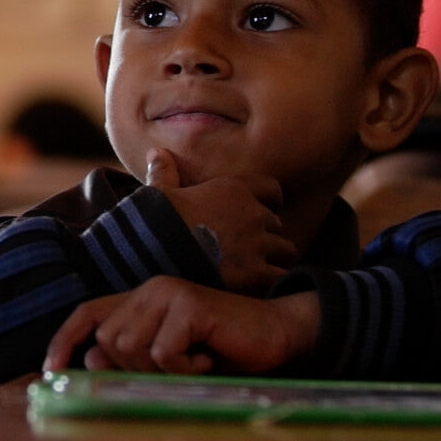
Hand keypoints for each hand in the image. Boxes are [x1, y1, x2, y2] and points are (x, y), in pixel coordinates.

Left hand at [44, 276, 319, 374]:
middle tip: (175, 367)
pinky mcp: (189, 306)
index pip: (88, 313)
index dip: (64, 340)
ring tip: (193, 360)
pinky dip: (184, 369)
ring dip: (162, 369)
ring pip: (131, 348)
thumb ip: (132, 357)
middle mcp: (149, 289)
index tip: (51, 369)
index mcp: (140, 298)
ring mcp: (169, 294)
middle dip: (134, 367)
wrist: (275, 334)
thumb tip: (90, 360)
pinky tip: (207, 359)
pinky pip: (163, 354)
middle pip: (108, 341)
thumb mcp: (171, 358)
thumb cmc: (222, 349)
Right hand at [146, 148, 295, 294]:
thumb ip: (163, 172)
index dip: (269, 201)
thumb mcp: (157, 193)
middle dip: (266, 234)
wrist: (155, 255)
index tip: (262, 211)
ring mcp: (257, 244)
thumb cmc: (155, 222)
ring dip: (274, 259)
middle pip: (276, 223)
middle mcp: (252, 213)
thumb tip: (155, 152)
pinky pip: (280, 276)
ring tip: (256, 270)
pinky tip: (259, 288)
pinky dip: (273, 282)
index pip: (271, 188)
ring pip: (286, 249)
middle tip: (248, 248)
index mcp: (233, 189)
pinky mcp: (257, 274)